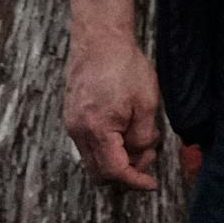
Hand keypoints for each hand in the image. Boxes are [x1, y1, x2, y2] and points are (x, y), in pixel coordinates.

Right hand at [64, 39, 163, 191]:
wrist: (99, 39)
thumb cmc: (124, 66)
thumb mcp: (146, 104)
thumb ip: (144, 137)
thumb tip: (141, 155)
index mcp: (98, 129)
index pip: (115, 171)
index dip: (136, 182)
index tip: (151, 183)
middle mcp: (79, 130)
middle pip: (99, 173)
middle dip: (126, 173)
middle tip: (148, 155)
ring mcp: (72, 124)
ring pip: (93, 160)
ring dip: (117, 160)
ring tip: (139, 137)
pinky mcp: (71, 116)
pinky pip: (88, 145)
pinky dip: (107, 147)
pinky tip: (124, 129)